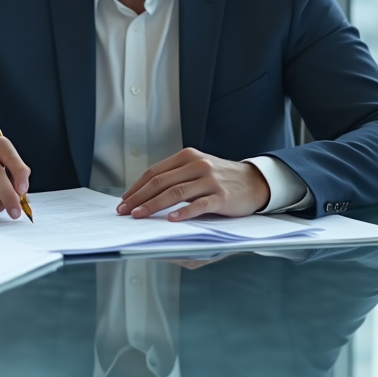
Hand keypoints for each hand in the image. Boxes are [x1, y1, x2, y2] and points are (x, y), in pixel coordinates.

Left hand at [117, 148, 269, 220]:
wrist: (254, 181)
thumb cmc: (220, 178)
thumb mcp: (196, 168)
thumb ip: (175, 176)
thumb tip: (145, 193)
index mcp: (187, 157)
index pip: (154, 172)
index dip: (136, 187)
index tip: (123, 200)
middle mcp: (197, 165)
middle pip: (160, 182)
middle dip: (139, 197)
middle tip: (125, 210)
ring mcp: (209, 180)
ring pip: (175, 193)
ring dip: (153, 205)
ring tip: (139, 216)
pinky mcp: (221, 196)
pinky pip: (198, 205)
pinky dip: (183, 213)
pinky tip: (171, 219)